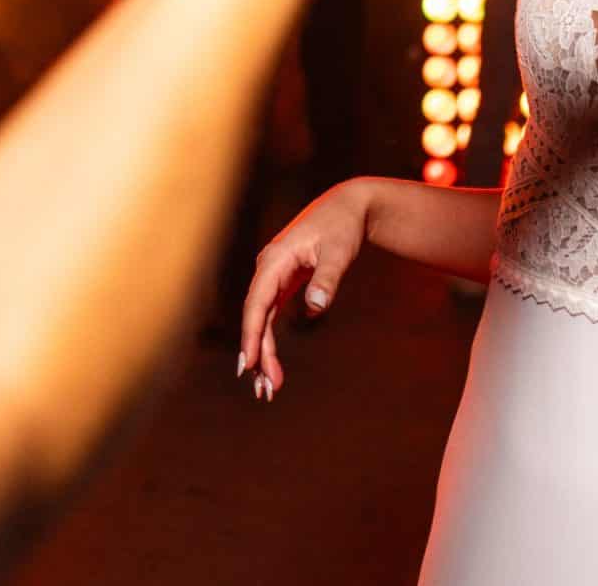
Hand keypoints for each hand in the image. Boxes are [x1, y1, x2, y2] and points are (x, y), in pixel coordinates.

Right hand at [238, 184, 369, 400]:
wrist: (348, 206)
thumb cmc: (343, 226)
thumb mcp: (338, 251)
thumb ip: (326, 279)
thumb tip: (315, 308)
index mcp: (274, 260)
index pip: (257, 303)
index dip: (252, 335)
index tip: (249, 364)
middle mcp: (268, 269)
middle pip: (257, 318)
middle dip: (259, 354)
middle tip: (266, 390)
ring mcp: (273, 277)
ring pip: (262, 320)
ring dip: (264, 353)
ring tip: (270, 387)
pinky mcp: (283, 283)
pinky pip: (271, 316)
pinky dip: (271, 340)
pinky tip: (272, 365)